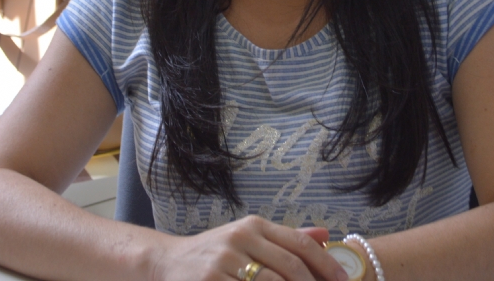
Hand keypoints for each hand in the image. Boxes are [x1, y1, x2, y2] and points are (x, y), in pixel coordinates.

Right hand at [149, 215, 347, 280]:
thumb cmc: (215, 253)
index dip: (325, 263)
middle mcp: (239, 239)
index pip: (298, 243)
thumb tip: (325, 233)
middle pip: (289, 267)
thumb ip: (286, 238)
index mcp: (253, 226)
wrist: (167, 263)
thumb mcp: (248, 238)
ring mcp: (223, 262)